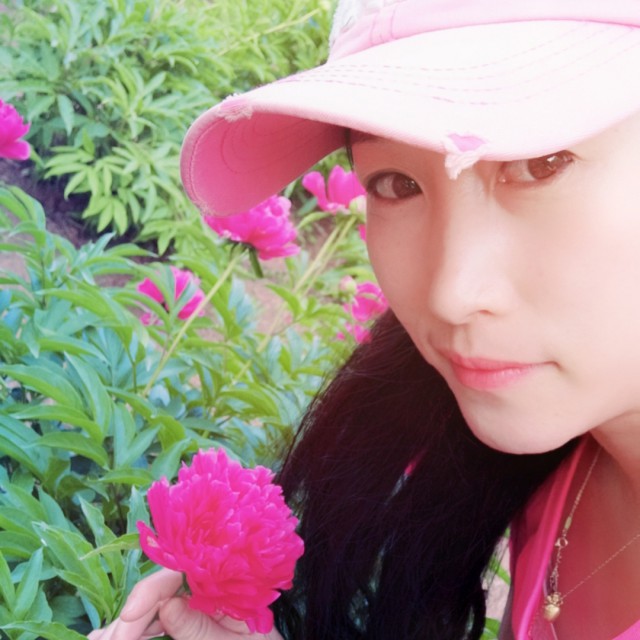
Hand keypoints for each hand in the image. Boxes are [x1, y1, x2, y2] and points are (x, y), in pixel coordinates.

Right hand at [87, 569, 282, 639]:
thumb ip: (203, 628)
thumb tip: (166, 604)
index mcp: (224, 586)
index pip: (179, 574)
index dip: (148, 593)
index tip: (128, 619)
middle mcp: (208, 590)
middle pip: (159, 593)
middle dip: (131, 617)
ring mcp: (198, 606)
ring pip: (153, 609)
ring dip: (127, 626)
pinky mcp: (192, 622)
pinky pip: (159, 622)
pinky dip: (137, 630)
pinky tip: (109, 636)